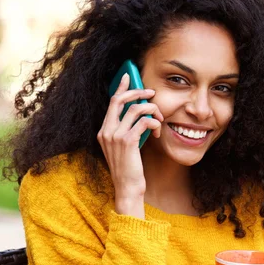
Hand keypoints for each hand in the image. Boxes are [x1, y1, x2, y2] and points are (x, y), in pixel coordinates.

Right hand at [97, 73, 163, 211]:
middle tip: (151, 93)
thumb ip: (128, 131)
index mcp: (104, 131)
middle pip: (120, 100)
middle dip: (138, 92)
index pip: (111, 103)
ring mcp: (115, 136)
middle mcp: (106, 131)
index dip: (120, 88)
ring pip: (136, 109)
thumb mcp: (125, 148)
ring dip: (152, 111)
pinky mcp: (127, 141)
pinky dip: (154, 123)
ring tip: (160, 120)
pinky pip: (144, 122)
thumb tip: (141, 116)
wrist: (127, 188)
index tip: (128, 76)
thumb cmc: (129, 170)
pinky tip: (158, 131)